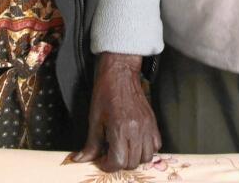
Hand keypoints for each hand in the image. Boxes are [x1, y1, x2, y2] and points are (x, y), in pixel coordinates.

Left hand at [72, 52, 160, 170]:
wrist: (120, 74)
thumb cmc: (106, 92)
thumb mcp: (94, 119)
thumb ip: (91, 143)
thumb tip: (81, 159)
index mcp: (120, 128)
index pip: (118, 161)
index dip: (108, 165)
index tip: (102, 159)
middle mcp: (136, 130)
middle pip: (132, 162)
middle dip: (119, 163)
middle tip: (110, 153)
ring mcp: (147, 126)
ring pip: (146, 157)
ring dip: (134, 158)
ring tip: (123, 148)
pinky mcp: (153, 122)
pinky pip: (156, 145)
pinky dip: (147, 149)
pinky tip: (136, 142)